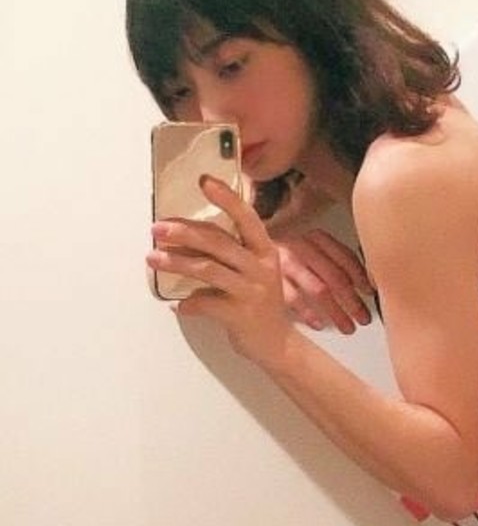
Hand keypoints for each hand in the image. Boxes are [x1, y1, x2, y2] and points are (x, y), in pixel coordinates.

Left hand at [148, 176, 295, 368]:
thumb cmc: (258, 303)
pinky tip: (178, 305)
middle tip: (158, 228)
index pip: (246, 218)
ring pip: (208, 269)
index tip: (205, 181)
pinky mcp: (240, 314)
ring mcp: (252, 291)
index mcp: (265, 251)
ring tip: (153, 258)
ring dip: (176, 262)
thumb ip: (227, 253)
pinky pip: (206, 303)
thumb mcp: (252, 271)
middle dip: (184, 233)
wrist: (276, 344)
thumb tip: (183, 237)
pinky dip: (188, 304)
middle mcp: (261, 267)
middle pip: (218, 242)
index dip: (227, 198)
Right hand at [263, 177, 372, 332]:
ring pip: (318, 288)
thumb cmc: (279, 252)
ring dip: (335, 311)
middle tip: (364, 319)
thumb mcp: (305, 247)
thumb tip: (363, 281)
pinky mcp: (267, 276)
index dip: (361, 275)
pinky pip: (292, 297)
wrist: (238, 242)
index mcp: (313, 237)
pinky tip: (319, 324)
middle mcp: (301, 246)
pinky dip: (307, 313)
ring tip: (347, 328)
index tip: (370, 292)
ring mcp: (284, 261)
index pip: (344, 255)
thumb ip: (329, 259)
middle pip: (335, 275)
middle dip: (352, 300)